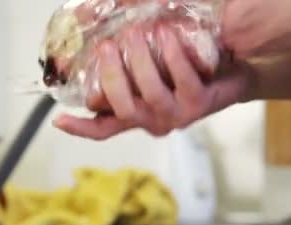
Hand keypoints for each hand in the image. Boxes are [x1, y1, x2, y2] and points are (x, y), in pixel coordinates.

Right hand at [53, 26, 254, 139]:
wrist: (232, 70)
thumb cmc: (185, 65)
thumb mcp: (149, 60)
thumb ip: (123, 54)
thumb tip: (89, 28)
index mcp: (137, 115)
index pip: (103, 129)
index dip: (80, 127)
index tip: (58, 119)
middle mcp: (153, 121)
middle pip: (123, 109)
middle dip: (111, 76)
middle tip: (106, 46)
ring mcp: (176, 115)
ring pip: (150, 95)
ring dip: (139, 62)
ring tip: (135, 32)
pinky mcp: (199, 104)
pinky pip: (180, 79)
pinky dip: (171, 55)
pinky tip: (165, 34)